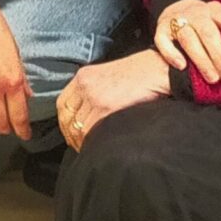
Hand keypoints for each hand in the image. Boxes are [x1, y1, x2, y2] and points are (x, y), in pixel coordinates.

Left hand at [55, 50, 171, 150]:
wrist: (158, 70)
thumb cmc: (140, 74)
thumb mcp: (108, 77)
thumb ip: (94, 92)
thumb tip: (87, 116)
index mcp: (84, 76)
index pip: (63, 104)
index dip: (65, 123)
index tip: (71, 135)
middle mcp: (85, 85)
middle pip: (68, 118)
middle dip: (72, 136)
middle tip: (81, 148)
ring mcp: (95, 96)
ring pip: (79, 128)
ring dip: (83, 142)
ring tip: (93, 150)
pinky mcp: (107, 107)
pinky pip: (93, 131)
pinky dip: (94, 142)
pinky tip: (101, 147)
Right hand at [153, 0, 220, 87]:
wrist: (179, 10)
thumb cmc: (208, 26)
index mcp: (216, 10)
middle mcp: (196, 12)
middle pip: (209, 32)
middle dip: (220, 57)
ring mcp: (177, 18)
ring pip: (188, 38)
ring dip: (201, 60)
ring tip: (212, 79)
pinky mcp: (160, 28)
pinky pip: (163, 41)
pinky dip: (172, 54)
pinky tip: (182, 66)